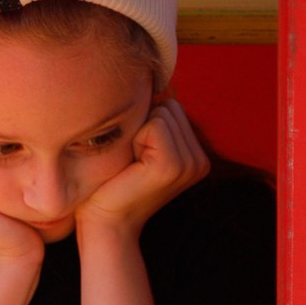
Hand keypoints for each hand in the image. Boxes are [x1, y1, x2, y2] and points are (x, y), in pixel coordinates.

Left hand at [74, 98, 210, 241]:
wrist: (104, 223)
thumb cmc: (113, 182)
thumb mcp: (139, 145)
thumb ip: (154, 117)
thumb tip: (156, 81)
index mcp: (197, 155)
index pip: (173, 105)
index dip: (146, 122)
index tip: (137, 157)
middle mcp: (200, 160)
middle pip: (170, 105)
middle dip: (144, 124)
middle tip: (133, 160)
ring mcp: (191, 163)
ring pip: (163, 112)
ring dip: (138, 132)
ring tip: (132, 163)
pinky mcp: (174, 165)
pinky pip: (156, 124)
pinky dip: (136, 138)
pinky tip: (132, 166)